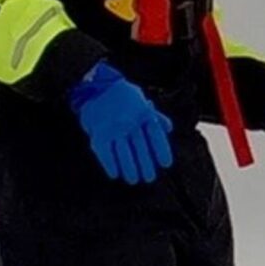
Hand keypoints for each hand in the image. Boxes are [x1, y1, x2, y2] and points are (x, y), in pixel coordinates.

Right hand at [69, 61, 174, 183]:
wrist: (96, 86)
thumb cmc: (122, 95)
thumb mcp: (142, 101)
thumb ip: (155, 116)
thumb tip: (168, 128)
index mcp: (143, 113)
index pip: (156, 136)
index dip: (161, 151)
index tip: (165, 164)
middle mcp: (129, 122)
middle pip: (141, 148)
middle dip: (146, 165)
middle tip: (149, 177)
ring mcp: (114, 129)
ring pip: (124, 154)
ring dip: (130, 169)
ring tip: (134, 179)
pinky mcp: (99, 134)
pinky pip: (105, 153)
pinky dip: (110, 165)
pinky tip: (115, 174)